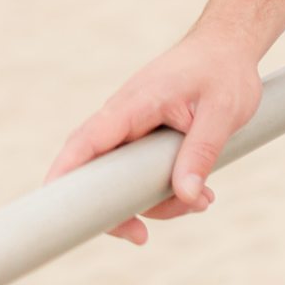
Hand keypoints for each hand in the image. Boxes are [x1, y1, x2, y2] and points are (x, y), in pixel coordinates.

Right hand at [43, 27, 263, 245]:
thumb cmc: (223, 71)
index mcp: (133, 105)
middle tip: (141, 237)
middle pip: (99, 173)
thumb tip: (188, 196)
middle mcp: (124, 119)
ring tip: (204, 201)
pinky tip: (200, 194)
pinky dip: (169, 190)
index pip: (86, 142)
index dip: (65, 175)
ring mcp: (133, 130)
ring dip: (159, 202)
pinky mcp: (147, 139)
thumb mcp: (222, 111)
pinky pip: (144, 174)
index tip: (54, 208)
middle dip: (119, 209)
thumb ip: (201, 152)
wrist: (229, 47)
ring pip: (126, 181)